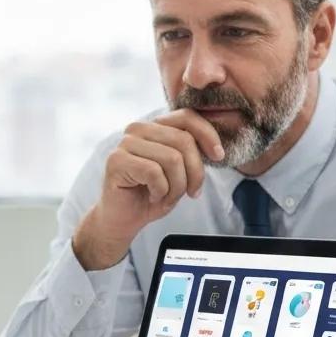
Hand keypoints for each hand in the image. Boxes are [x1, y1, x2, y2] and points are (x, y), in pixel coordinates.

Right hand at [72, 111, 223, 270]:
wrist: (123, 219)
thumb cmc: (152, 194)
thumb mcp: (180, 172)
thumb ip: (191, 154)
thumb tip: (216, 148)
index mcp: (155, 126)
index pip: (187, 117)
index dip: (208, 135)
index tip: (219, 156)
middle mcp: (138, 129)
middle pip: (183, 141)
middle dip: (194, 173)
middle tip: (190, 193)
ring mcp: (125, 143)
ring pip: (172, 159)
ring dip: (176, 186)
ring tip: (166, 197)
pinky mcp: (116, 161)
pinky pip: (154, 173)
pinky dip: (160, 191)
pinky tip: (151, 196)